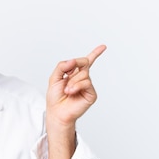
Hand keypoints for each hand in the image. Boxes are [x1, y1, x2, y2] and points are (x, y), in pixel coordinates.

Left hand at [45, 44, 105, 158]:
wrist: (57, 112)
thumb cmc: (55, 97)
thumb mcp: (54, 78)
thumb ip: (62, 66)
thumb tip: (73, 60)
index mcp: (75, 74)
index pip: (86, 62)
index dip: (95, 53)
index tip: (103, 47)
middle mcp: (83, 79)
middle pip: (83, 62)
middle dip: (73, 67)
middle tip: (66, 77)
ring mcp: (88, 86)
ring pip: (84, 74)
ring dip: (72, 81)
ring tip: (67, 90)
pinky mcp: (91, 94)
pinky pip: (87, 82)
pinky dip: (77, 86)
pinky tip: (71, 92)